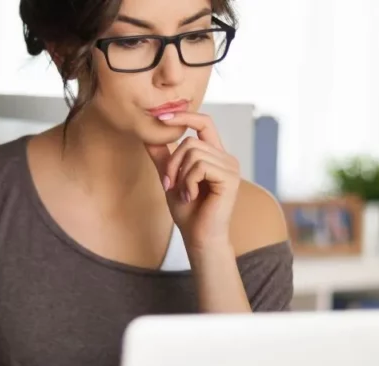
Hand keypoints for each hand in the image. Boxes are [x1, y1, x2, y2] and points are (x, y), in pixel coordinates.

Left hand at [145, 112, 241, 251]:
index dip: (184, 116)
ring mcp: (230, 167)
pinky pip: (200, 166)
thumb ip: (163, 157)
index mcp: (215, 155)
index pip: (204, 123)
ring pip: (194, 153)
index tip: (161, 116)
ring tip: (184, 193)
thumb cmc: (188, 212)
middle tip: (170, 185)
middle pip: (191, 142)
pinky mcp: (230, 178)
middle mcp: (226, 158)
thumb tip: (148, 134)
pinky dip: (188, 182)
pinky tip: (192, 196)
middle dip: (173, 164)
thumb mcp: (171, 178)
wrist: (199, 237)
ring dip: (180, 176)